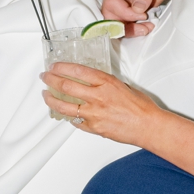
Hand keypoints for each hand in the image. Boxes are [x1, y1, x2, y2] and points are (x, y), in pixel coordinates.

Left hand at [42, 64, 175, 147]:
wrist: (148, 126)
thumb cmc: (141, 106)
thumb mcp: (124, 85)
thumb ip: (106, 83)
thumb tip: (94, 82)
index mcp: (106, 83)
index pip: (78, 71)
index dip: (62, 67)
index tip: (54, 66)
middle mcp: (97, 97)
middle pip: (66, 86)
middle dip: (51, 80)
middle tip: (45, 76)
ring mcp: (93, 114)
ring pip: (64, 106)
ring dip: (51, 99)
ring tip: (46, 95)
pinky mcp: (94, 128)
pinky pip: (76, 122)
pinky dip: (69, 117)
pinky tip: (65, 114)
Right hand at [100, 0, 190, 36]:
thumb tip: (137, 8)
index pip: (111, 1)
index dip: (125, 12)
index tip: (142, 14)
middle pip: (110, 14)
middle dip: (125, 24)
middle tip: (143, 27)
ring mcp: (120, 1)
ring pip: (116, 21)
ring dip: (129, 29)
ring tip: (146, 28)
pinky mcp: (127, 9)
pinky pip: (125, 22)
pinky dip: (133, 28)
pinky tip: (146, 27)